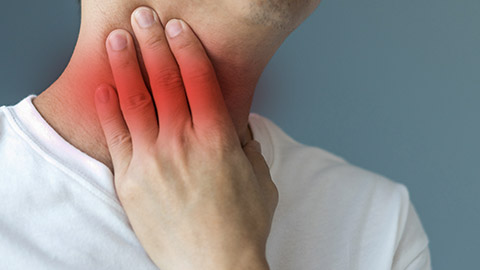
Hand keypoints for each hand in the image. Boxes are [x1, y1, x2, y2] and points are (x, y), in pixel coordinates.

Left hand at [94, 7, 277, 269]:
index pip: (199, 81)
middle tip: (144, 16)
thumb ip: (246, 144)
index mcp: (219, 140)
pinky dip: (109, 109)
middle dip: (153, 43)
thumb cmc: (244, 224)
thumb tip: (237, 122)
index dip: (187, 49)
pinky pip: (117, 138)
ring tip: (117, 39)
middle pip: (164, 81)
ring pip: (135, 102)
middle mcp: (184, 144)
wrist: (215, 266)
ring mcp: (154, 161)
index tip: (177, 28)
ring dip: (125, 66)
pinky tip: (104, 87)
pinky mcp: (131, 182)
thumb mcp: (259, 177)